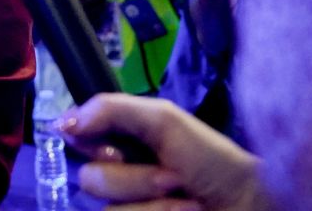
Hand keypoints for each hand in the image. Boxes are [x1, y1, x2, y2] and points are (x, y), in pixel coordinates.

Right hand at [59, 94, 267, 210]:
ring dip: (153, 204)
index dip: (91, 143)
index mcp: (120, 144)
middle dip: (134, 178)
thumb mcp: (164, 120)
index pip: (76, 141)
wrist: (250, 204)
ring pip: (108, 210)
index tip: (116, 146)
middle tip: (171, 175)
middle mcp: (120, 178)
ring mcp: (130, 208)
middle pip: (90, 179)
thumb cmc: (212, 160)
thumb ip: (111, 110)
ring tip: (185, 198)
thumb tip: (61, 122)